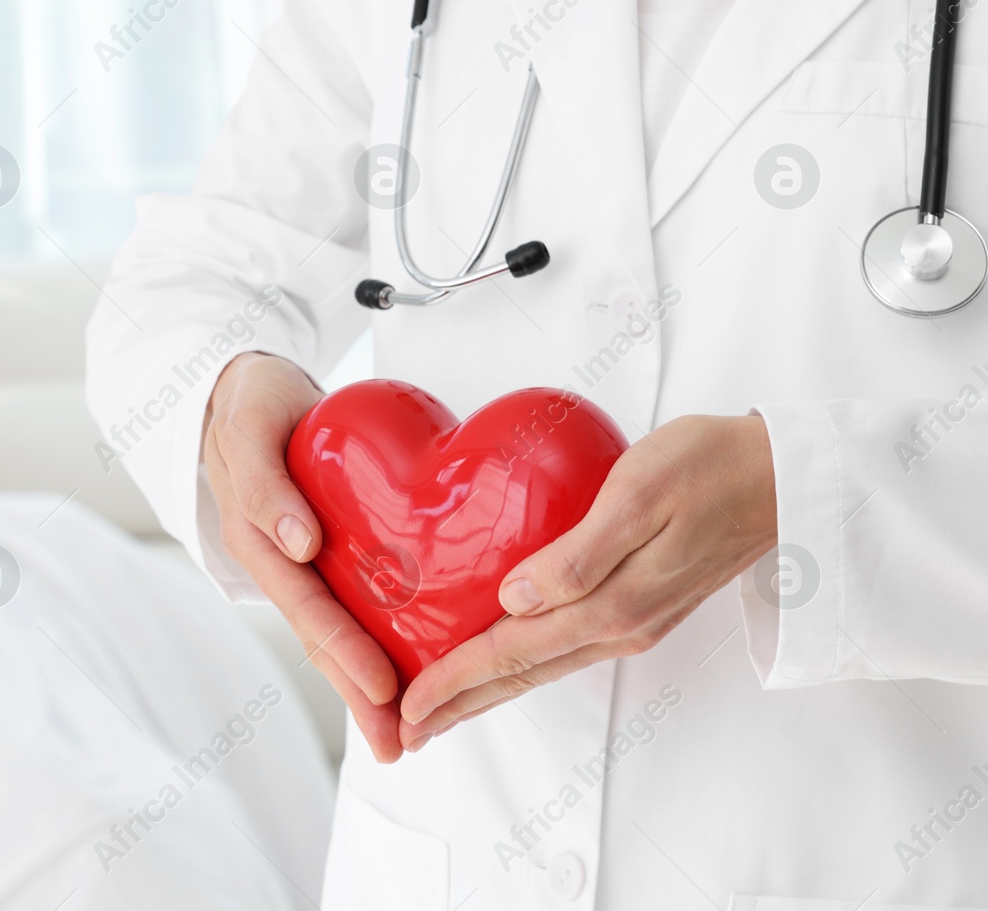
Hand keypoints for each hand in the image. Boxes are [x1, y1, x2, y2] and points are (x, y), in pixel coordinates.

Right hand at [205, 352, 405, 762]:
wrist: (249, 386)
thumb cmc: (249, 404)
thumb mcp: (246, 430)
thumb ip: (263, 484)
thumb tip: (298, 544)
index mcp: (260, 542)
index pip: (309, 610)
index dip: (347, 654)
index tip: (386, 692)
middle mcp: (285, 560)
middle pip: (326, 637)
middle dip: (362, 695)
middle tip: (401, 746)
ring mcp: (307, 558)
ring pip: (342, 627)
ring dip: (371, 680)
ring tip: (410, 730)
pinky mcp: (333, 545)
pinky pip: (358, 596)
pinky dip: (382, 634)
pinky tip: (417, 659)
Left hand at [397, 413, 777, 750]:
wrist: (786, 478)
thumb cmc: (712, 467)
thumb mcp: (638, 495)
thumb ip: (578, 554)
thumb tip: (515, 598)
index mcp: (612, 605)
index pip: (512, 653)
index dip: (455, 680)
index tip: (409, 706)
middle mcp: (620, 625)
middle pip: (521, 675)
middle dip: (459, 703)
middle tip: (408, 728)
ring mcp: (634, 621)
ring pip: (542, 667)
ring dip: (488, 689)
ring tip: (443, 705)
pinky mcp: (642, 606)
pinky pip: (565, 647)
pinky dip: (522, 663)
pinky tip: (503, 658)